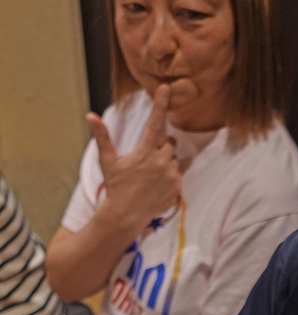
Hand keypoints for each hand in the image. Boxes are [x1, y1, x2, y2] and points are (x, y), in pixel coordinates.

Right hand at [86, 83, 180, 229]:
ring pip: (175, 158)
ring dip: (167, 161)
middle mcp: (160, 162)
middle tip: (148, 157)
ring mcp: (171, 175)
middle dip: (161, 145)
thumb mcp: (108, 161)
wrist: (126, 215)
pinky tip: (158, 183)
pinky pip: (179, 172)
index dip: (161, 104)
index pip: (155, 123)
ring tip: (152, 173)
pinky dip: (171, 174)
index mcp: (143, 153)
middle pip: (170, 141)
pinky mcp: (177, 187)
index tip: (167, 88)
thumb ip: (102, 137)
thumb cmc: (116, 186)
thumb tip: (90, 115)